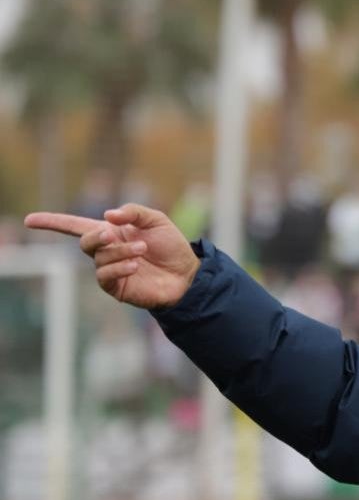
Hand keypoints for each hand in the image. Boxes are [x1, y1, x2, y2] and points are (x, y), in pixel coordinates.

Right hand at [24, 203, 200, 309]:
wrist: (187, 274)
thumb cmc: (172, 247)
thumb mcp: (156, 220)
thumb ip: (133, 212)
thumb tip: (107, 215)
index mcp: (112, 232)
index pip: (75, 225)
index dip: (53, 222)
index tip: (29, 221)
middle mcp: (106, 251)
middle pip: (85, 241)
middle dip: (96, 236)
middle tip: (112, 234)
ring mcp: (110, 269)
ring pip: (99, 257)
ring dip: (120, 251)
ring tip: (142, 250)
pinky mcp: (116, 287)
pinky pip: (105, 275)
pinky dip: (119, 267)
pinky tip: (134, 265)